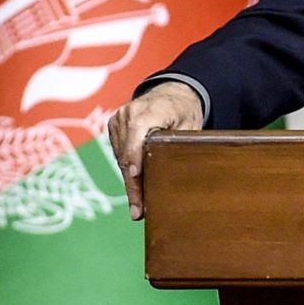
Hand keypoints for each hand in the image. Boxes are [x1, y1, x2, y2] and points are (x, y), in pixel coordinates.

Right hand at [106, 80, 203, 219]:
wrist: (171, 93)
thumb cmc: (184, 111)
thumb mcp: (189, 127)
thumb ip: (178, 146)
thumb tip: (176, 176)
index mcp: (152, 109)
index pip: (137, 136)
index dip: (135, 159)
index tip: (136, 178)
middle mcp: (129, 112)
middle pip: (127, 153)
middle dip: (133, 183)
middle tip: (138, 211)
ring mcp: (118, 118)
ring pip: (121, 156)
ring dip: (130, 180)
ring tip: (138, 206)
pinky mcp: (113, 125)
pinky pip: (119, 152)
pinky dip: (128, 168)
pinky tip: (136, 188)